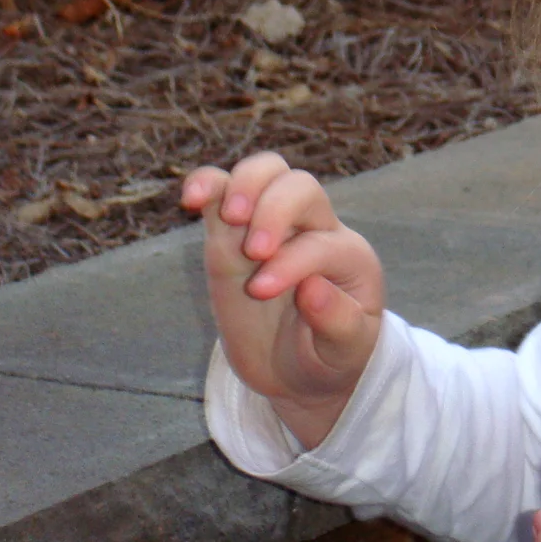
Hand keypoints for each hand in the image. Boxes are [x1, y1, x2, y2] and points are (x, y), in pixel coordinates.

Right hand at [181, 151, 383, 448]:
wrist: (300, 367)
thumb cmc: (330, 355)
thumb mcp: (346, 350)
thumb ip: (336, 322)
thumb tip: (312, 287)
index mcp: (349, 256)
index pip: (320, 243)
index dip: (291, 261)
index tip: (259, 292)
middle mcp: (314, 229)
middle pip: (300, 186)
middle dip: (274, 211)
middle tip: (253, 251)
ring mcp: (272, 226)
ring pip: (267, 173)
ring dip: (246, 185)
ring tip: (231, 215)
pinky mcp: (232, 234)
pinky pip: (223, 190)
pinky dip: (207, 184)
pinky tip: (191, 199)